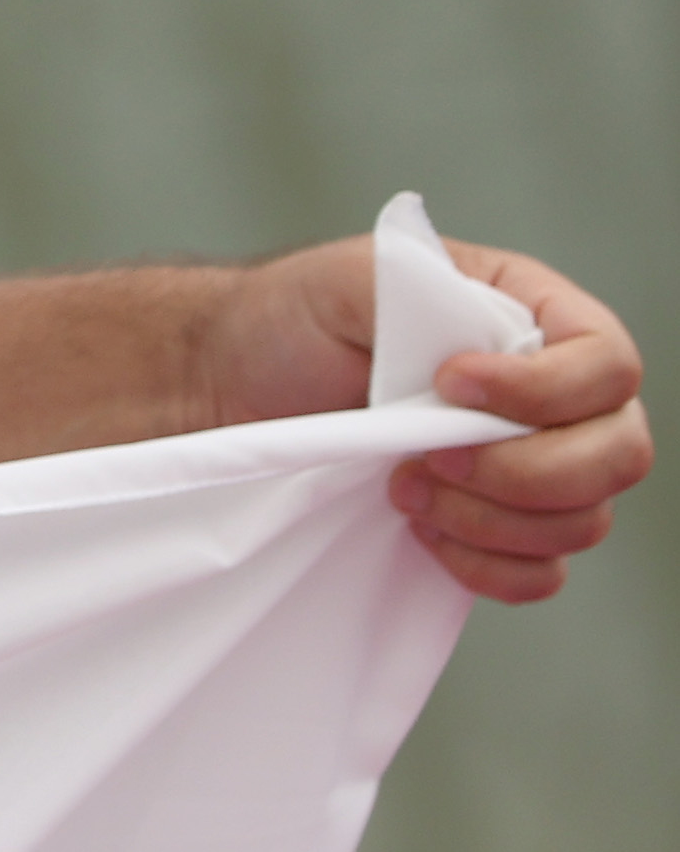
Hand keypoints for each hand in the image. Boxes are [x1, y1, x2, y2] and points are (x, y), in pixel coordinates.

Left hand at [200, 231, 643, 601]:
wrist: (233, 384)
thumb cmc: (296, 320)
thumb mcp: (353, 277)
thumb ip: (426, 293)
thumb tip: (478, 345)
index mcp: (541, 320)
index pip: (610, 367)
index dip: (546, 391)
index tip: (448, 384)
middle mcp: (558, 398)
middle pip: (619, 455)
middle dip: (519, 470)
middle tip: (420, 457)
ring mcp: (535, 469)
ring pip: (581, 521)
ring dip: (488, 518)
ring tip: (400, 486)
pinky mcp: (497, 529)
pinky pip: (540, 574)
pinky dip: (486, 565)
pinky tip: (421, 532)